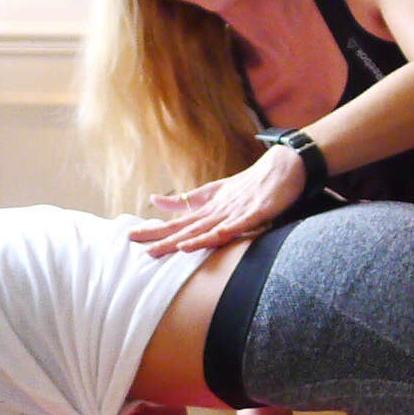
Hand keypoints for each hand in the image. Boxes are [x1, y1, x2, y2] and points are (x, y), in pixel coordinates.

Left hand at [127, 145, 305, 254]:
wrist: (282, 167)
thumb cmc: (248, 183)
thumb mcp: (214, 191)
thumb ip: (186, 199)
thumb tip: (155, 200)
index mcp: (208, 207)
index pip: (177, 222)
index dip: (155, 229)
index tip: (131, 235)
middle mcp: (218, 210)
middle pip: (187, 226)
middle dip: (162, 236)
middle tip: (137, 242)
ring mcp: (237, 211)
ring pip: (210, 228)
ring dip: (190, 238)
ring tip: (168, 247)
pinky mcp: (257, 212)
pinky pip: (240, 225)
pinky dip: (225, 231)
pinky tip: (215, 236)